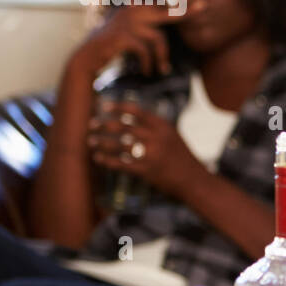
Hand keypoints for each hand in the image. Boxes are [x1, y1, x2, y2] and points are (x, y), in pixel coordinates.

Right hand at [71, 3, 183, 76]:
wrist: (87, 58)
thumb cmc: (112, 45)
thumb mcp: (130, 30)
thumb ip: (147, 22)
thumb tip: (170, 15)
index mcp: (134, 6)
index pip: (162, 4)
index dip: (181, 2)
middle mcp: (131, 10)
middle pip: (166, 11)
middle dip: (185, 11)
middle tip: (204, 5)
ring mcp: (126, 22)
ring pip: (158, 38)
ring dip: (162, 57)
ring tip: (162, 69)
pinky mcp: (122, 36)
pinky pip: (146, 50)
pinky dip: (149, 63)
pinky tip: (148, 72)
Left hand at [88, 102, 202, 199]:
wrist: (193, 180)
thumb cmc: (182, 157)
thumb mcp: (173, 136)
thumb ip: (155, 128)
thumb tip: (131, 119)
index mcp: (163, 127)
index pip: (136, 112)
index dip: (117, 107)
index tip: (103, 105)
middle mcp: (156, 138)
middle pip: (123, 127)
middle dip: (104, 125)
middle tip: (92, 124)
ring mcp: (150, 155)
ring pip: (118, 145)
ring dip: (101, 142)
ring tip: (91, 141)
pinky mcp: (146, 171)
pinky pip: (121, 163)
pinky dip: (107, 160)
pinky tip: (98, 158)